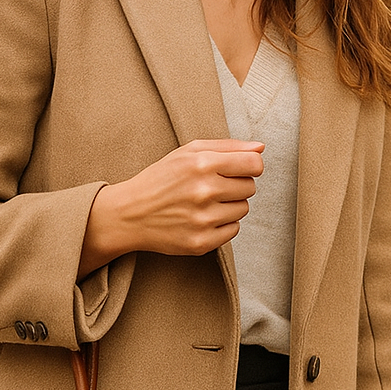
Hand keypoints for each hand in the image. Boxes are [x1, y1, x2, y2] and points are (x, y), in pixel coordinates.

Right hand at [78, 139, 263, 276]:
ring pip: (243, 210)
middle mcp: (204, 191)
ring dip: (230, 206)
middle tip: (214, 187)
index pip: (253, 164)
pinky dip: (223, 225)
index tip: (240, 170)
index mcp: (201, 164)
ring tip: (206, 203)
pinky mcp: (201, 242)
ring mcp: (203, 219)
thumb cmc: (160, 180)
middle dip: (237, 185)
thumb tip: (260, 148)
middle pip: (250, 187)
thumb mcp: (188, 152)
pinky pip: (233, 231)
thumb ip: (227, 147)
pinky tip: (203, 219)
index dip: (251, 166)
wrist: (129, 214)